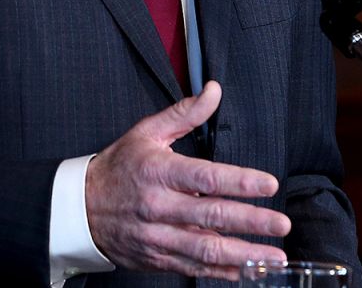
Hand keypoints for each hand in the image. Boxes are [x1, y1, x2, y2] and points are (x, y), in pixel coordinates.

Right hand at [85, 80, 290, 279]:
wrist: (80, 209)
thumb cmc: (119, 167)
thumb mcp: (147, 132)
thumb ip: (185, 113)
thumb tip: (214, 91)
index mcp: (158, 172)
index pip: (205, 177)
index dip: (240, 182)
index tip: (268, 184)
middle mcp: (159, 206)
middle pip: (211, 215)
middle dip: (251, 222)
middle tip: (281, 224)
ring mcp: (158, 237)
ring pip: (206, 249)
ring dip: (244, 255)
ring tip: (275, 256)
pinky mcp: (158, 258)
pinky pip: (195, 268)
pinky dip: (223, 273)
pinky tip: (248, 271)